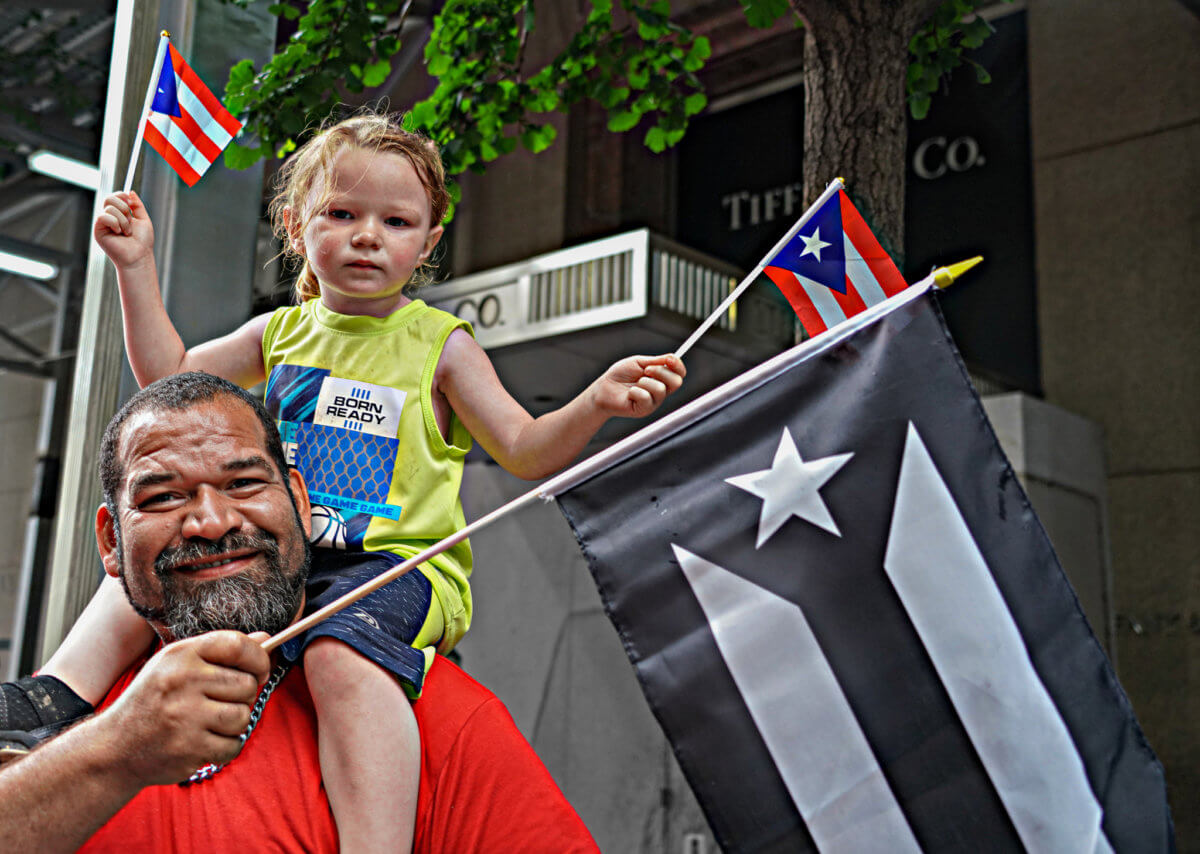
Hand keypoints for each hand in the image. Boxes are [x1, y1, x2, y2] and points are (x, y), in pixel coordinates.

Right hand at [93, 191, 154, 270]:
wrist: (140, 256)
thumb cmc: (143, 242)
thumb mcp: (143, 219)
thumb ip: (137, 205)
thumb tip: (130, 191)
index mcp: (119, 214)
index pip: (115, 196)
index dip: (122, 196)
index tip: (131, 204)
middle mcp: (109, 217)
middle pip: (109, 198)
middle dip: (124, 207)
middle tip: (130, 221)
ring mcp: (103, 224)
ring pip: (109, 208)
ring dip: (123, 220)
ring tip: (127, 232)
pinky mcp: (98, 230)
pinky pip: (103, 216)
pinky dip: (115, 223)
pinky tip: (119, 232)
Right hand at [102, 631, 269, 786]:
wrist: (114, 748)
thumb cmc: (154, 701)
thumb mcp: (178, 665)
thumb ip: (221, 651)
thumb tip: (266, 637)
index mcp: (181, 655)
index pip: (238, 645)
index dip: (259, 657)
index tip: (260, 669)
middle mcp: (182, 681)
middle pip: (247, 684)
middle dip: (242, 696)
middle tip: (220, 702)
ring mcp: (185, 716)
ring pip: (243, 715)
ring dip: (234, 722)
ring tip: (210, 722)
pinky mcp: (189, 748)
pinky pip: (233, 744)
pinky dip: (225, 746)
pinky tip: (204, 741)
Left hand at [591, 354, 685, 418]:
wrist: (603, 388)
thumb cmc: (620, 375)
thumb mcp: (639, 363)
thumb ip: (656, 361)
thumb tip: (672, 357)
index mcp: (662, 378)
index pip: (680, 373)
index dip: (678, 365)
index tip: (669, 359)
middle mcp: (661, 391)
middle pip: (676, 382)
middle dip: (661, 372)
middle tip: (645, 370)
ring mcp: (654, 402)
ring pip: (660, 389)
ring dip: (644, 382)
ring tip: (634, 384)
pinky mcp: (644, 410)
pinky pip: (646, 398)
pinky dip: (635, 392)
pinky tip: (629, 394)